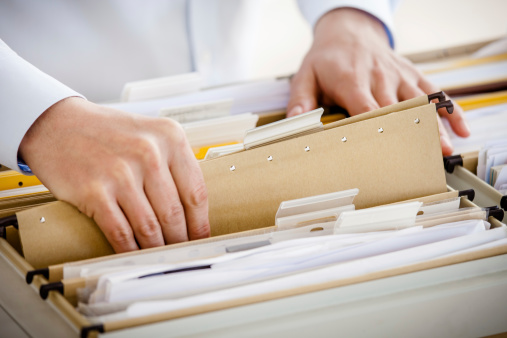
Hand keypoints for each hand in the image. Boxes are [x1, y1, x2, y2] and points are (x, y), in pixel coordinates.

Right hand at [19, 97, 209, 252]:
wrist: (57, 123)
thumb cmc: (106, 132)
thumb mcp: (150, 135)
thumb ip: (172, 164)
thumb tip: (191, 209)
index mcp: (170, 137)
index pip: (196, 192)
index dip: (200, 223)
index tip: (201, 238)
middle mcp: (149, 152)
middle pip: (174, 213)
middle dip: (180, 240)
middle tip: (182, 252)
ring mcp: (121, 172)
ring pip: (150, 226)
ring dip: (157, 248)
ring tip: (161, 257)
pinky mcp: (94, 191)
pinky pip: (121, 232)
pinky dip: (130, 249)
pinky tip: (135, 255)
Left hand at [287, 8, 469, 155]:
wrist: (348, 30)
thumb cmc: (326, 58)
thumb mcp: (306, 75)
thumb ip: (301, 99)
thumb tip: (296, 121)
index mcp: (352, 80)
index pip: (366, 109)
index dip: (376, 131)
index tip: (385, 154)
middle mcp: (379, 77)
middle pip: (397, 110)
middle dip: (409, 134)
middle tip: (420, 159)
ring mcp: (398, 76)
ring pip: (420, 102)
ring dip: (433, 126)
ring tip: (444, 150)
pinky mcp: (411, 74)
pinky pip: (434, 91)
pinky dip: (450, 109)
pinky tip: (461, 129)